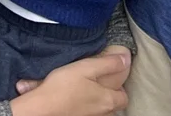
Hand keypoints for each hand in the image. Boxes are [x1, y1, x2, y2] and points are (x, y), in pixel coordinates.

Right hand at [12, 50, 129, 114]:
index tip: (113, 76)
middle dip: (111, 95)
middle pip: (114, 105)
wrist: (44, 107)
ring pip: (102, 111)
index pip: (124, 97)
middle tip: (100, 82)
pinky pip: (90, 112)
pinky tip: (78, 98)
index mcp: (108, 100)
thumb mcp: (86, 67)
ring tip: (88, 89)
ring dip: (99, 101)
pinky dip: (88, 106)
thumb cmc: (65, 86)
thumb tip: (126, 59)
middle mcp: (103, 113)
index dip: (120, 87)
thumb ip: (108, 63)